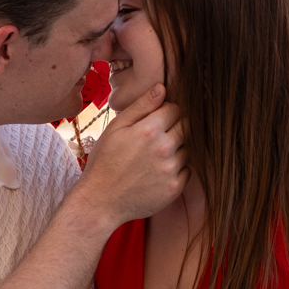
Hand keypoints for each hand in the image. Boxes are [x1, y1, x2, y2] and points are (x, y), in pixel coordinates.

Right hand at [75, 84, 185, 227]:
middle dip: (176, 127)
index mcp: (149, 130)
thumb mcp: (116, 128)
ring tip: (155, 157)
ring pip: (188, 149)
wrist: (100, 201)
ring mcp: (171, 170)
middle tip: (157, 138)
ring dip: (177, 149)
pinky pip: (187, 170)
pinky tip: (158, 172)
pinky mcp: (175, 188)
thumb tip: (162, 87)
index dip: (167, 112)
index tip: (157, 120)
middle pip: (187, 127)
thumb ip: (141, 106)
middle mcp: (164, 148)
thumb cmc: (104, 161)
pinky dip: (178, 169)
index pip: (176, 109)